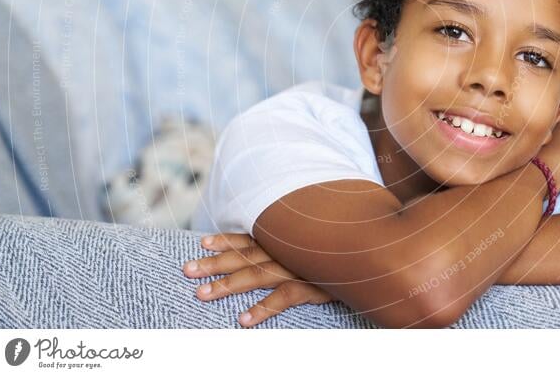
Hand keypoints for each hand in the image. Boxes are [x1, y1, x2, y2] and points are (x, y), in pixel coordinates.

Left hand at [182, 233, 335, 326]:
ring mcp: (298, 267)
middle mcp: (287, 250)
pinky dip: (263, 308)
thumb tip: (271, 248)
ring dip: (228, 284)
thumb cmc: (339, 248)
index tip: (202, 242)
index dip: (226, 239)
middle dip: (214, 262)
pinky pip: (284, 297)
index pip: (251, 237)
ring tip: (202, 294)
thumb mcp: (314, 241)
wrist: (372, 255)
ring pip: (256, 274)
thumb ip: (293, 243)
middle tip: (187, 270)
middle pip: (244, 256)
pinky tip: (243, 320)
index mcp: (285, 239)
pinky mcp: (313, 285)